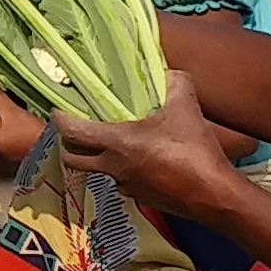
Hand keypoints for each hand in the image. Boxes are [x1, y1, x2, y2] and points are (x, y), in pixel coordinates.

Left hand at [54, 68, 246, 221]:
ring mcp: (125, 186)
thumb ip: (175, 82)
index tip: (56, 109)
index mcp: (117, 144)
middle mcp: (113, 168)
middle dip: (66, 143)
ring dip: (96, 156)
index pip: (72, 133)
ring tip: (110, 139)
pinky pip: (121, 180)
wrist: (214, 196)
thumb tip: (167, 72)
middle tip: (74, 128)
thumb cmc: (195, 151)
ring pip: (98, 170)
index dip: (59, 120)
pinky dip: (121, 168)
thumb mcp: (187, 107)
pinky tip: (140, 157)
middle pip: (73, 159)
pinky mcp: (141, 198)